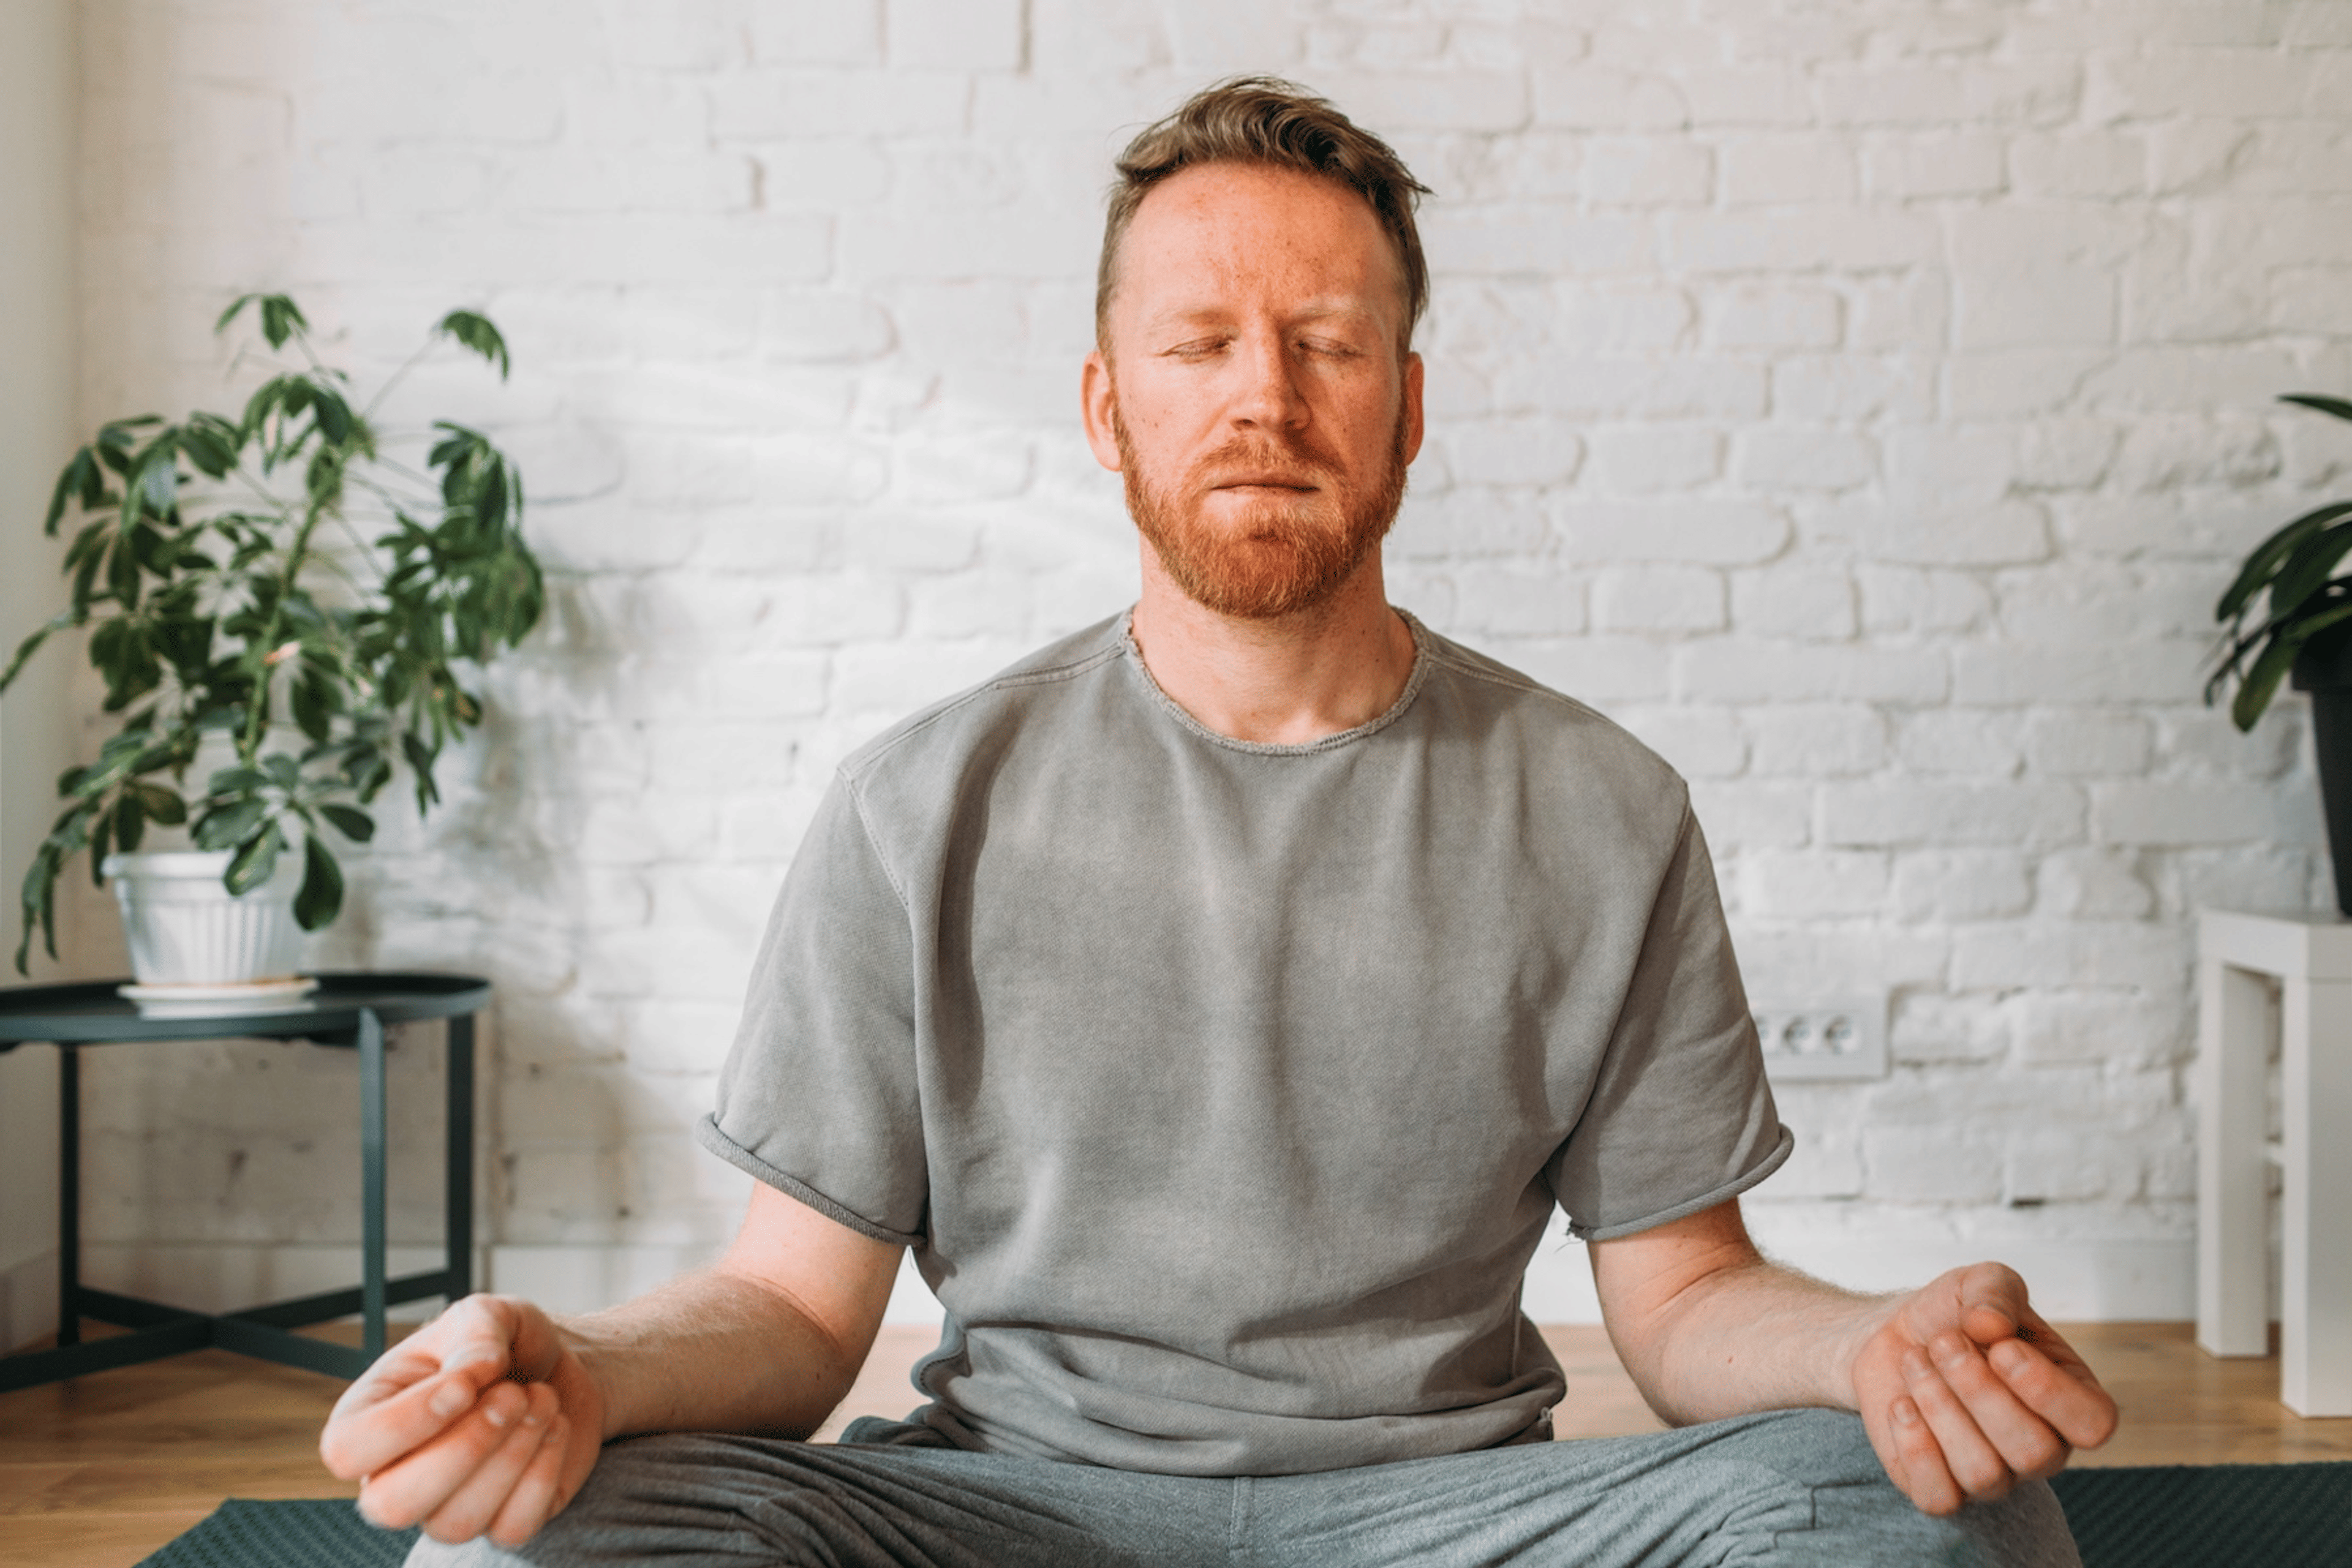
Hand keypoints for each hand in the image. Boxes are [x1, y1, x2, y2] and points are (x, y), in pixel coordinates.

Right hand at [320, 1294, 605, 1547]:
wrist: (559, 1366)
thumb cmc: (503, 1345)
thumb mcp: (486, 1315)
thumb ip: (474, 1334)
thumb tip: (474, 1371)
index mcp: (368, 1419)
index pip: (347, 1450)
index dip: (405, 1422)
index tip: (465, 1383)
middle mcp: (394, 1476)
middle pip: (392, 1506)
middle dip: (463, 1447)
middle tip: (511, 1394)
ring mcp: (446, 1508)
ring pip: (455, 1523)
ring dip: (511, 1454)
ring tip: (539, 1398)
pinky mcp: (502, 1523)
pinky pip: (512, 1528)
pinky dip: (544, 1472)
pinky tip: (553, 1426)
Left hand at [1847, 1262, 2117, 1515]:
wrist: (1890, 1336)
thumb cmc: (1951, 1315)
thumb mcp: (1979, 1284)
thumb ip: (1995, 1292)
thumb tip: (1991, 1325)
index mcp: (2070, 1400)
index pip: (2094, 1424)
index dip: (2048, 1390)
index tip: (2001, 1347)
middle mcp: (2042, 1448)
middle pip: (2033, 1452)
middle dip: (1977, 1388)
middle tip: (1943, 1341)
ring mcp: (1994, 1476)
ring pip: (1983, 1473)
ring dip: (1938, 1405)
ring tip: (1916, 1361)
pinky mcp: (1942, 1490)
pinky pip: (1940, 1497)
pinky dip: (1914, 1446)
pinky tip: (1902, 1405)